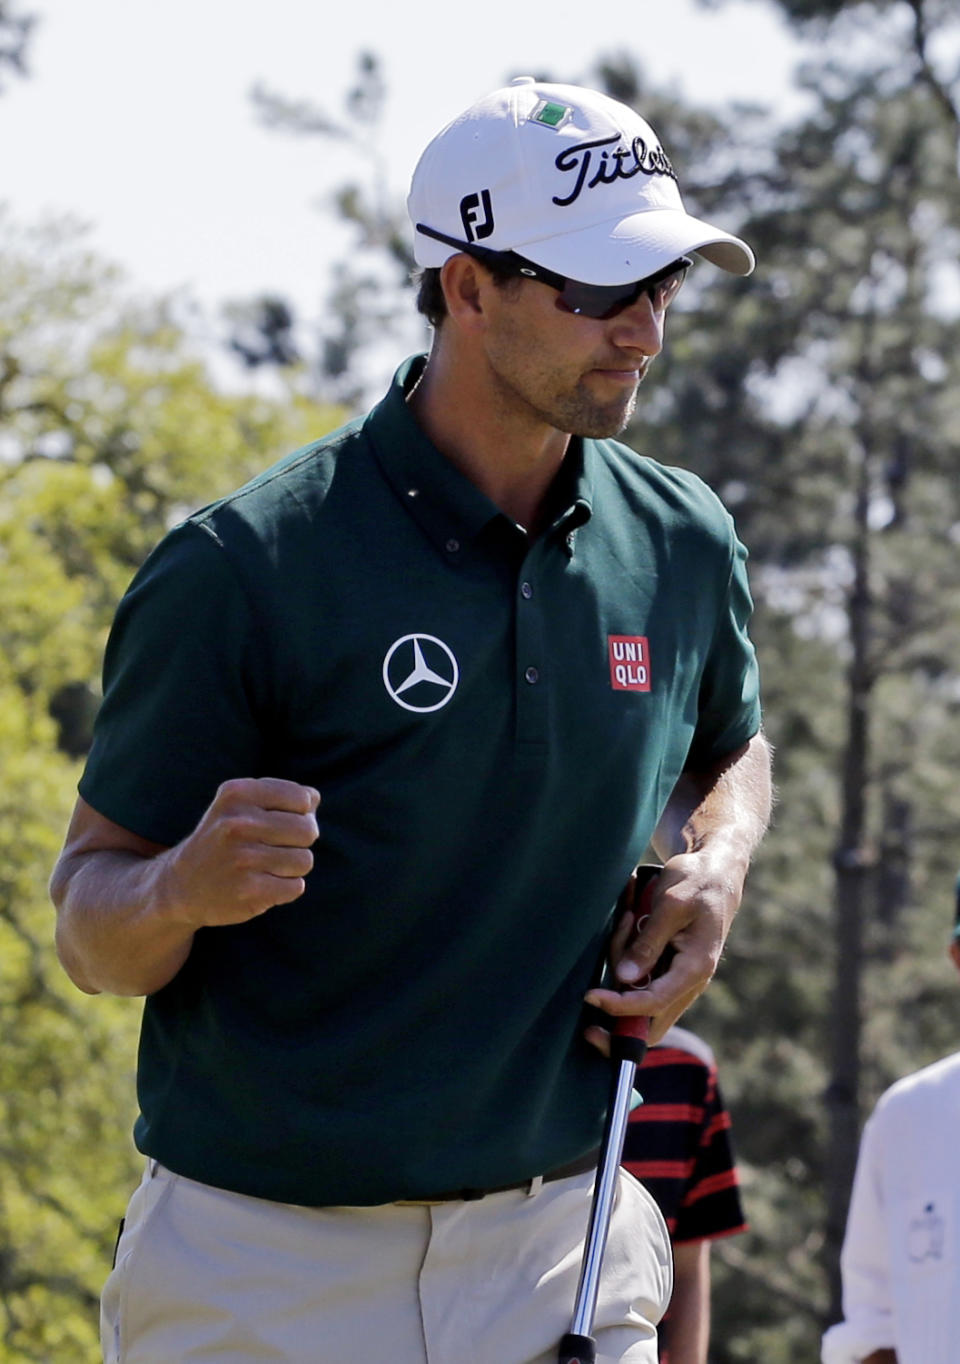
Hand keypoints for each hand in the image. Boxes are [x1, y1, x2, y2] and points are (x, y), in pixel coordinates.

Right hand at [159, 777, 320, 928]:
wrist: (181, 886)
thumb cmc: (224, 840)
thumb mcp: (240, 806)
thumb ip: (281, 796)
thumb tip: (314, 798)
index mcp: (237, 794)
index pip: (303, 798)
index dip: (300, 813)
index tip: (278, 822)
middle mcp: (238, 823)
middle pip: (308, 830)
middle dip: (299, 842)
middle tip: (274, 848)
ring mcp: (243, 858)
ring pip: (305, 860)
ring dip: (292, 868)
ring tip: (265, 867)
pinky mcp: (250, 890)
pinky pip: (296, 887)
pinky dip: (285, 889)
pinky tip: (261, 885)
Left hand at [583, 848, 745, 1051]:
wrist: (717, 871)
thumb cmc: (697, 882)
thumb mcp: (670, 906)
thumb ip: (648, 943)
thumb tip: (624, 979)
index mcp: (695, 967)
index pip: (654, 1003)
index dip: (620, 1006)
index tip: (591, 997)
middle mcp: (689, 981)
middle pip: (650, 1023)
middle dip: (617, 1016)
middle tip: (589, 997)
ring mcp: (679, 976)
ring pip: (639, 995)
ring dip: (622, 961)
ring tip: (629, 914)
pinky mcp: (669, 966)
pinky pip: (641, 974)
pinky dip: (627, 951)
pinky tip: (630, 917)